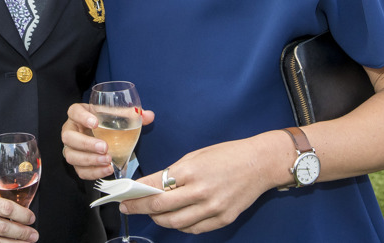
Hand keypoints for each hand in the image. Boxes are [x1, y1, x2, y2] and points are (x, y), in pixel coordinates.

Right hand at [60, 102, 154, 180]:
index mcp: (78, 114)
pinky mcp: (77, 163)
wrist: (103, 136)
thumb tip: (149, 115)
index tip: (96, 122)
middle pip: (68, 137)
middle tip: (104, 147)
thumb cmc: (106, 122)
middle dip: (86, 144)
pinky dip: (93, 172)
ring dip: (89, 160)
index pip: (74, 111)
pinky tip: (107, 169)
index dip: (82, 117)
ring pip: (71, 155)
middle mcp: (71, 130)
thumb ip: (131, 115)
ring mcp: (71, 148)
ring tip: (107, 160)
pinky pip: (79, 170)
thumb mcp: (116, 115)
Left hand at [118, 133, 284, 234]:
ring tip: (152, 213)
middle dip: (140, 208)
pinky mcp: (223, 219)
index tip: (123, 196)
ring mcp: (213, 208)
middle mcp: (201, 192)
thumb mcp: (195, 156)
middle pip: (161, 207)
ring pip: (175, 223)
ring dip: (159, 219)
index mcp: (190, 171)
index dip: (135, 193)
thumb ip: (174, 172)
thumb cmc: (227, 155)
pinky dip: (180, 226)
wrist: (259, 163)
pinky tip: (174, 218)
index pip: (154, 186)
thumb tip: (152, 186)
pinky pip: (194, 229)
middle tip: (129, 207)